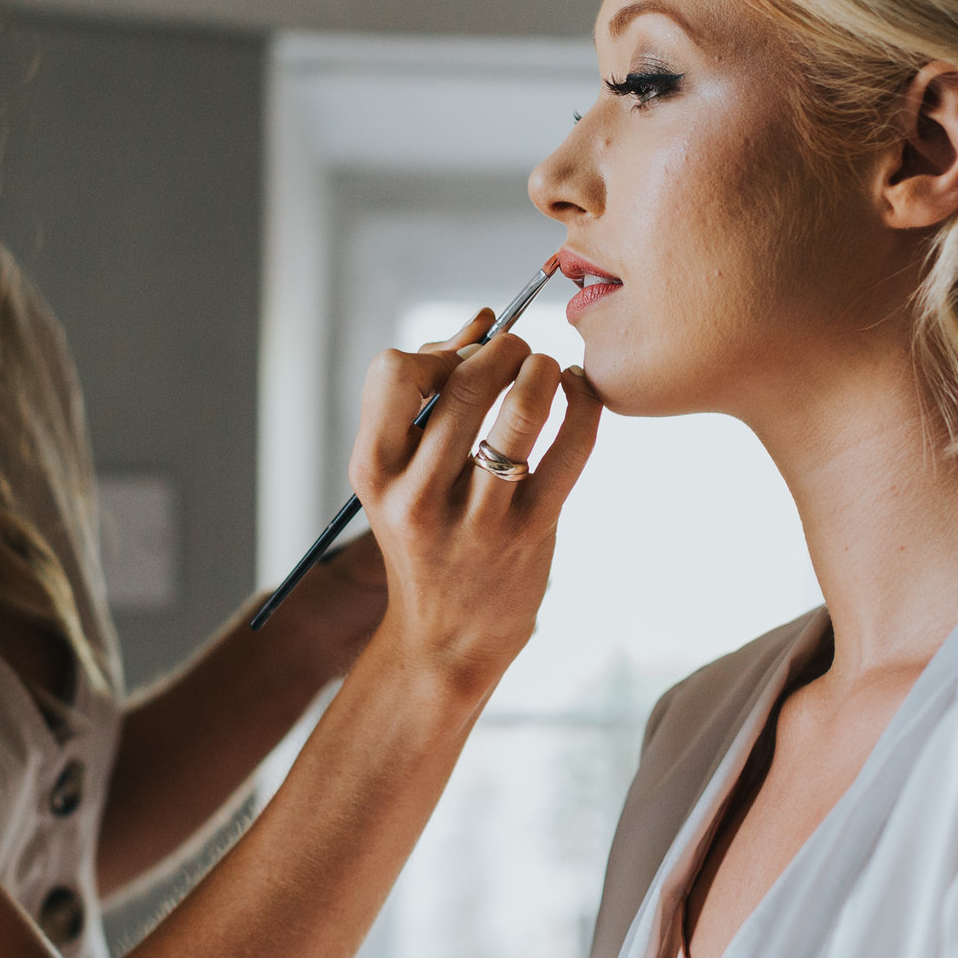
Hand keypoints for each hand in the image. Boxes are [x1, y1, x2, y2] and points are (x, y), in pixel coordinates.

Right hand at [347, 308, 599, 695]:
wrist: (446, 637)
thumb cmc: (425, 536)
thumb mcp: (400, 476)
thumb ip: (431, 397)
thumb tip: (486, 320)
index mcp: (374, 469)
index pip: (394, 371)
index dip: (437, 350)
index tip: (460, 361)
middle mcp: (417, 494)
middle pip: (464, 384)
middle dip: (502, 348)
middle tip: (519, 349)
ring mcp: (476, 518)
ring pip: (520, 413)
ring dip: (542, 371)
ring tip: (547, 368)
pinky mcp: (530, 532)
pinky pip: (571, 449)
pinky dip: (583, 404)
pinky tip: (579, 391)